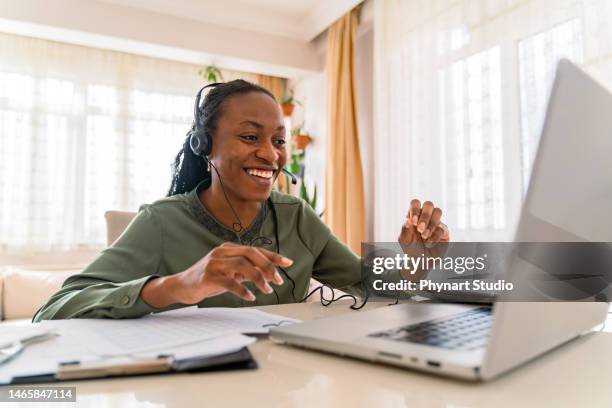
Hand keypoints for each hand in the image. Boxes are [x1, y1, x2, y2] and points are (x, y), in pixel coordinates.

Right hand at [142, 242, 290, 307]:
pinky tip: (250, 296)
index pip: (255, 249)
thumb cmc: (208, 279)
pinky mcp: (208, 277)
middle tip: (278, 281)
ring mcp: (214, 263)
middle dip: (268, 267)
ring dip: (258, 278)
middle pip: (251, 254)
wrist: (181, 286)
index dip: (273, 256)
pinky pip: (229, 282)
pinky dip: (242, 290)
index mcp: (229, 248)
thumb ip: (246, 270)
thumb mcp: (229, 271)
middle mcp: (222, 252)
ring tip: (267, 290)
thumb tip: (268, 273)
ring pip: (242, 266)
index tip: (288, 263)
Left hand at [398, 199, 449, 277]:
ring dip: (431, 224)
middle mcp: (426, 217)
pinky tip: (429, 243)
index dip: (415, 209)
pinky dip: (434, 236)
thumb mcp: (404, 241)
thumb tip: (408, 220)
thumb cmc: (410, 249)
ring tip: (424, 236)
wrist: (420, 262)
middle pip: (429, 204)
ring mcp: (436, 223)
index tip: (413, 222)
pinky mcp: (444, 231)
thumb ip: (405, 230)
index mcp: (414, 215)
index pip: (415, 203)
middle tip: (419, 229)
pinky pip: (442, 228)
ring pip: (438, 211)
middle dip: (425, 216)